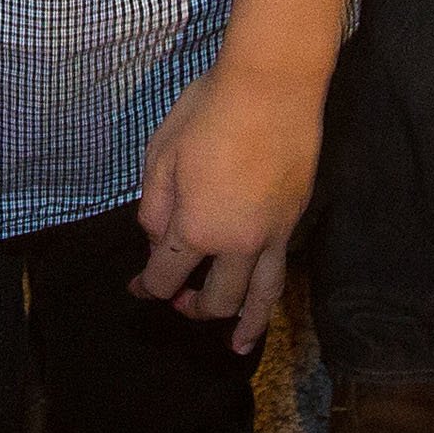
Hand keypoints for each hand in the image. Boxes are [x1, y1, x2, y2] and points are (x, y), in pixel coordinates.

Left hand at [130, 55, 321, 353]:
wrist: (273, 85)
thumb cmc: (208, 112)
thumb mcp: (161, 154)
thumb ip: (155, 207)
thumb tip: (157, 240)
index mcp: (197, 229)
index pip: (167, 275)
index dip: (147, 287)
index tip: (137, 288)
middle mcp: (238, 243)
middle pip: (218, 298)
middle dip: (194, 308)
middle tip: (180, 301)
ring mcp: (274, 234)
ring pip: (262, 296)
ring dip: (248, 326)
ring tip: (240, 347)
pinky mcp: (296, 217)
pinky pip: (280, 268)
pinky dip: (270, 292)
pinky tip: (265, 294)